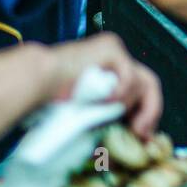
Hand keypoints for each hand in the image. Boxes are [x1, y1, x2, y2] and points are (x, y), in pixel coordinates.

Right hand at [44, 34, 162, 137]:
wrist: (36, 85)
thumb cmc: (53, 103)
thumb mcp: (92, 113)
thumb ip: (112, 117)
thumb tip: (137, 138)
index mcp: (110, 72)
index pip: (141, 90)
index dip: (146, 113)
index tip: (142, 136)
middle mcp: (115, 58)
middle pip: (149, 82)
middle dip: (150, 111)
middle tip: (140, 133)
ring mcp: (114, 51)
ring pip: (140, 82)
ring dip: (124, 103)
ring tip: (103, 109)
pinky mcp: (111, 47)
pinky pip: (129, 77)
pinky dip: (119, 93)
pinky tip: (102, 99)